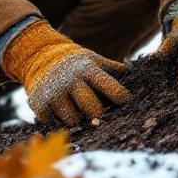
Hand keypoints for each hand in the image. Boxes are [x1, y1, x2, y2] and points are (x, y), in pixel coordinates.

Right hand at [1, 21, 130, 125]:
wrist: (40, 55)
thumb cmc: (75, 63)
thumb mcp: (94, 60)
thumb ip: (114, 69)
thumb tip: (137, 74)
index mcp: (88, 70)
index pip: (111, 87)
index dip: (121, 98)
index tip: (125, 103)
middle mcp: (71, 81)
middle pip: (92, 108)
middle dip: (98, 116)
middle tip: (98, 117)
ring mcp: (54, 93)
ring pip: (72, 119)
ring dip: (77, 121)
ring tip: (78, 115)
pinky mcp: (39, 103)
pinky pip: (53, 123)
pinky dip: (58, 122)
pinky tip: (60, 114)